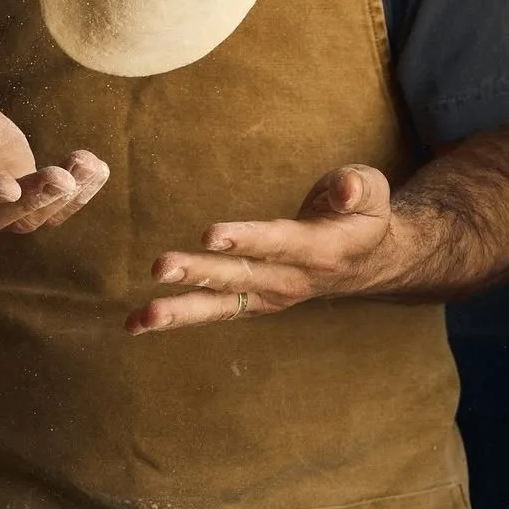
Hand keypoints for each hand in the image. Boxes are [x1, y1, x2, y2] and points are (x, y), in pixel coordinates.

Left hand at [126, 166, 390, 333]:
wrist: (367, 258)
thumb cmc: (361, 212)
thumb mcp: (370, 190)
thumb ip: (356, 186)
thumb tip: (344, 186)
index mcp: (320, 249)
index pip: (279, 243)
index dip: (247, 239)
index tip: (211, 235)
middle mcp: (292, 279)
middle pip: (241, 277)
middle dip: (200, 273)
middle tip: (160, 266)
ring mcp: (270, 296)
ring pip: (221, 304)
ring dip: (180, 309)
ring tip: (140, 316)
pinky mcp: (253, 301)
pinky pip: (215, 311)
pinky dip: (178, 317)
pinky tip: (138, 322)